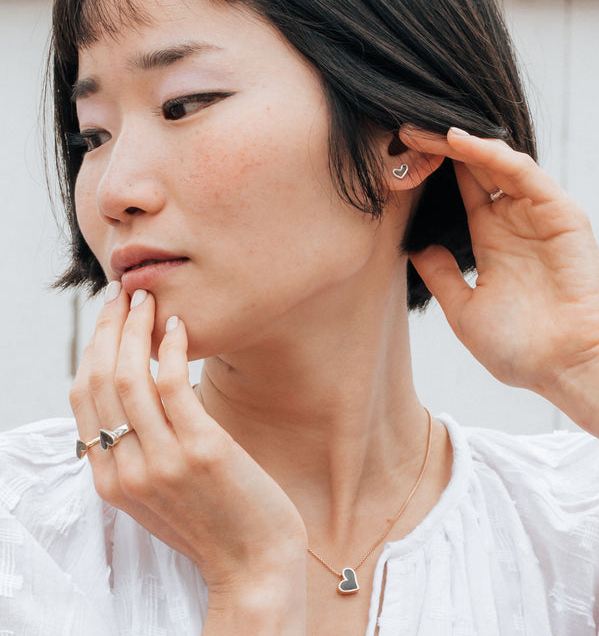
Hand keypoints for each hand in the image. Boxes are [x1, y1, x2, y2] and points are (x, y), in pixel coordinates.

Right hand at [70, 285, 306, 619]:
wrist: (254, 564)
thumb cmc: (213, 522)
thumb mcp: (158, 494)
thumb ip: (137, 453)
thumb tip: (137, 402)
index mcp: (109, 480)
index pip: (83, 399)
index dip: (92, 349)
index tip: (108, 318)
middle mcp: (125, 470)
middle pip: (100, 381)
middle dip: (107, 329)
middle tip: (122, 294)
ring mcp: (161, 462)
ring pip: (130, 379)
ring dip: (135, 330)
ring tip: (147, 300)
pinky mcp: (201, 451)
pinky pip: (173, 387)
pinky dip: (171, 349)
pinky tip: (178, 326)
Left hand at [401, 126, 598, 421]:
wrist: (572, 366)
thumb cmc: (522, 348)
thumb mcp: (464, 311)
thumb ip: (441, 276)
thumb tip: (413, 248)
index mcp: (490, 240)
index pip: (458, 191)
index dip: (431, 171)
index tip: (395, 156)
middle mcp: (512, 221)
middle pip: (472, 170)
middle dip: (438, 149)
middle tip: (400, 129)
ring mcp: (536, 214)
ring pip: (495, 163)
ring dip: (458, 144)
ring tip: (419, 130)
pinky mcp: (560, 212)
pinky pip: (522, 173)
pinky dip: (491, 154)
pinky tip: (458, 142)